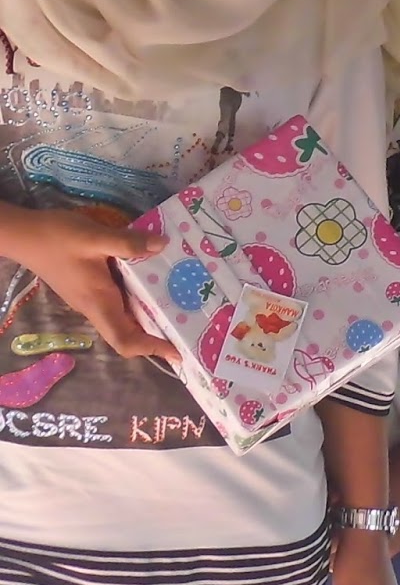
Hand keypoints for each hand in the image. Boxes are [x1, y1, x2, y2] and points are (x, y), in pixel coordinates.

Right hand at [2, 208, 176, 360]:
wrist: (25, 234)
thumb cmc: (57, 238)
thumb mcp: (95, 236)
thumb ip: (128, 243)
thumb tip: (162, 246)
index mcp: (99, 302)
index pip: (124, 340)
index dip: (151, 349)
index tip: (177, 349)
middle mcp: (96, 306)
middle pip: (128, 334)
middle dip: (157, 336)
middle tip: (188, 327)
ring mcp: (92, 299)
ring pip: (124, 319)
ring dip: (150, 318)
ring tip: (180, 306)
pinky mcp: (90, 288)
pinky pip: (119, 303)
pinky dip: (139, 300)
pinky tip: (156, 282)